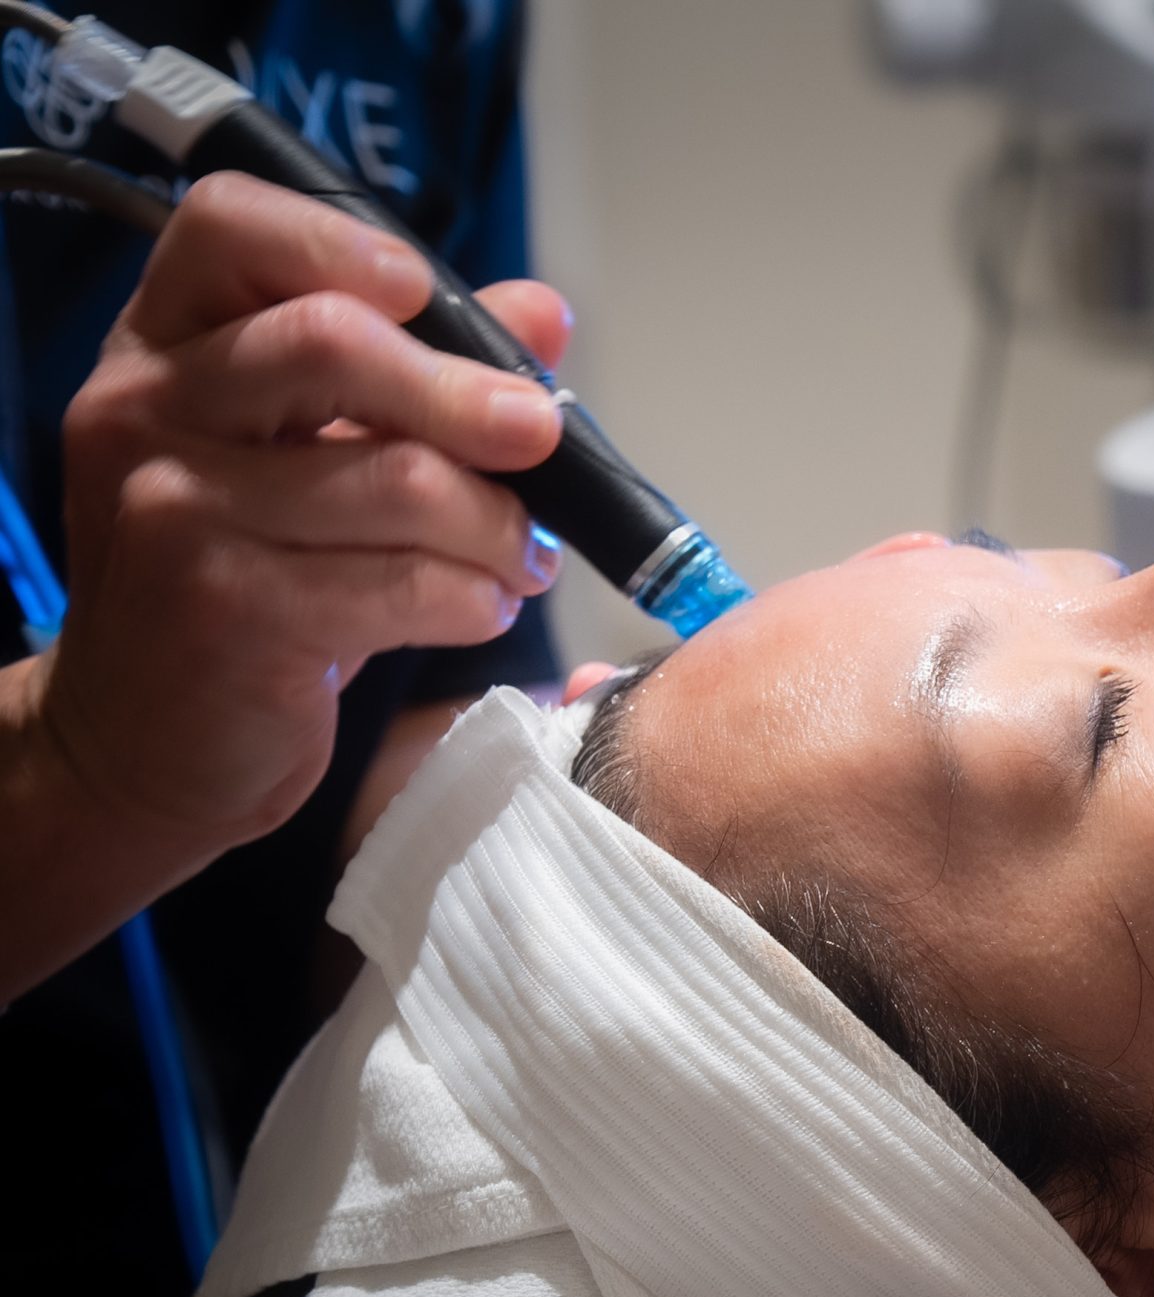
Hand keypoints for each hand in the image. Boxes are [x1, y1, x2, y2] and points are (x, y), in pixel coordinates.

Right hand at [0, 172, 572, 1000]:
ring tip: (521, 558)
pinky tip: (480, 607)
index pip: (227, 226)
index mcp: (163, 343)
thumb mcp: (315, 457)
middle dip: (468, 393)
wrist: (139, 742)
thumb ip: (420, 371)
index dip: (339, 239)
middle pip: (332, 344)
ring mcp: (174, 510)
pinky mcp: (226, 610)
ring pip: (396, 480)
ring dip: (497, 526)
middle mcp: (146, 408)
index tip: (426, 292)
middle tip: (542, 434)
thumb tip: (540, 312)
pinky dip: (474, 598)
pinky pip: (402, 583)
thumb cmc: (250, 579)